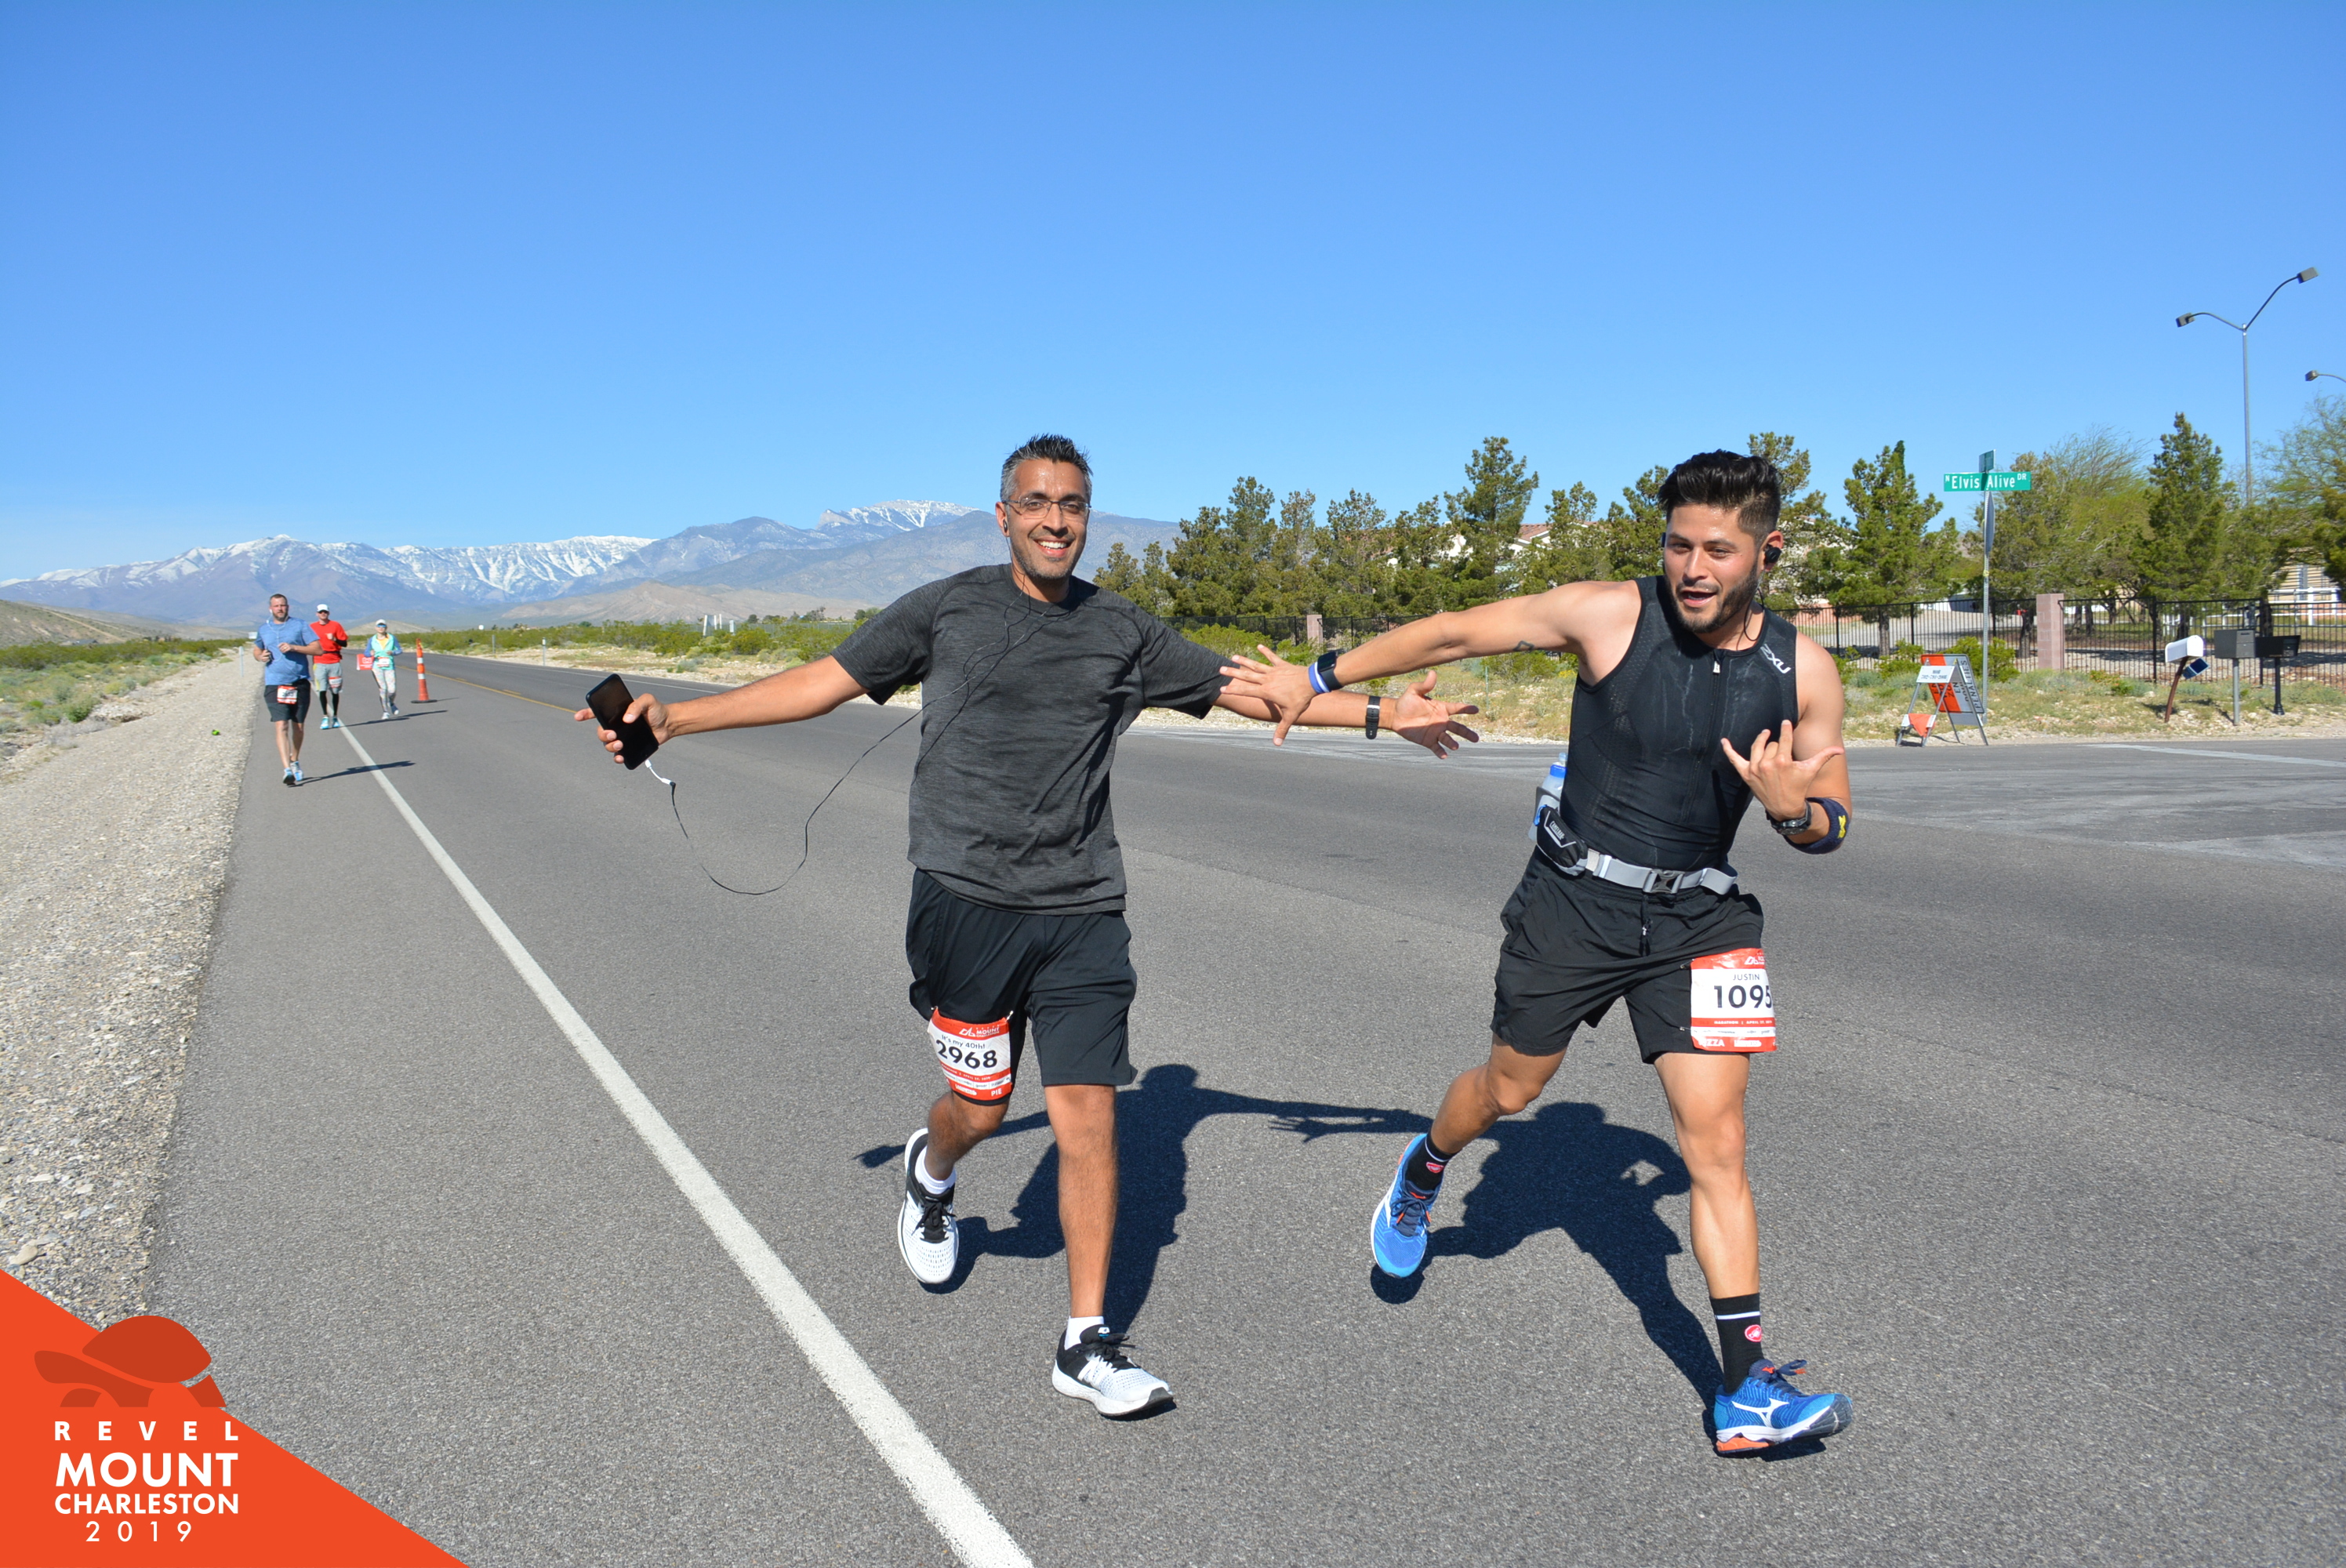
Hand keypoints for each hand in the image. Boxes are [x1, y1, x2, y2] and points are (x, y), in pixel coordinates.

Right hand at [573, 692, 672, 761]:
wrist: (668, 724)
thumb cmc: (656, 710)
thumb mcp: (648, 701)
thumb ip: (637, 705)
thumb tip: (627, 719)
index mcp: (617, 712)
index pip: (598, 712)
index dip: (586, 714)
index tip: (578, 717)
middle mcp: (617, 725)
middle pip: (601, 731)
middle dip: (603, 735)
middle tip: (614, 735)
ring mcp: (622, 736)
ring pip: (607, 744)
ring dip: (609, 746)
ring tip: (620, 744)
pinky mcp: (629, 747)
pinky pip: (617, 754)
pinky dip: (616, 757)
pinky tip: (620, 757)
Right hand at [1218, 646, 1316, 743]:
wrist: (1312, 682)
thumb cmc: (1300, 699)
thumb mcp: (1290, 716)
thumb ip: (1282, 729)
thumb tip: (1277, 744)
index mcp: (1266, 691)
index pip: (1246, 691)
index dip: (1234, 689)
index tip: (1222, 688)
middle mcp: (1267, 680)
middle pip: (1247, 676)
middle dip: (1233, 673)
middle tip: (1220, 669)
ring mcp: (1274, 671)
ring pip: (1256, 665)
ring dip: (1244, 661)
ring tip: (1233, 657)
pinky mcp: (1282, 665)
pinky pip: (1272, 657)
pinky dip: (1266, 652)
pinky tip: (1259, 646)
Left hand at [1390, 671, 1479, 758]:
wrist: (1395, 715)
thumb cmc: (1406, 701)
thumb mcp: (1414, 691)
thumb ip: (1424, 685)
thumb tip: (1432, 672)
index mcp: (1441, 708)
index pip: (1456, 708)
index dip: (1466, 709)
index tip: (1475, 709)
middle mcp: (1441, 721)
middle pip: (1457, 728)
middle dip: (1467, 733)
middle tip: (1476, 739)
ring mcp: (1435, 732)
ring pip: (1447, 739)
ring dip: (1452, 743)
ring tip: (1456, 746)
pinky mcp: (1428, 741)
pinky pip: (1436, 748)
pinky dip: (1440, 752)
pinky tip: (1445, 756)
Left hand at [1720, 720, 1842, 820]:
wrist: (1785, 807)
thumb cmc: (1799, 787)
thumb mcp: (1811, 770)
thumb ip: (1824, 756)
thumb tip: (1841, 749)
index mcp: (1783, 761)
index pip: (1784, 738)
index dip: (1786, 729)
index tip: (1786, 722)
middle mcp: (1767, 764)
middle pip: (1772, 744)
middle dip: (1778, 745)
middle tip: (1782, 750)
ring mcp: (1755, 769)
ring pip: (1757, 747)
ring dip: (1761, 741)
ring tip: (1765, 735)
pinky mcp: (1746, 774)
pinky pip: (1734, 759)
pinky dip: (1728, 750)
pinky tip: (1723, 741)